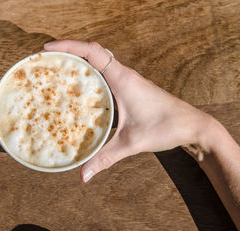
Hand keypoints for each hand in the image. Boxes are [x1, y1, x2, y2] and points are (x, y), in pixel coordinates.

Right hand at [44, 40, 212, 181]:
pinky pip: (107, 74)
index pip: (92, 52)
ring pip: (100, 63)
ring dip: (80, 63)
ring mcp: (128, 81)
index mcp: (123, 79)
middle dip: (68, 52)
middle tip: (46, 62)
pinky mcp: (131, 88)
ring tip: (58, 73)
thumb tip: (83, 176)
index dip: (68, 46)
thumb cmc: (167, 127)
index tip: (47, 49)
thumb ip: (105, 158)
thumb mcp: (132, 143)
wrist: (193, 125)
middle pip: (92, 53)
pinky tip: (82, 92)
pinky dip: (91, 76)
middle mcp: (125, 75)